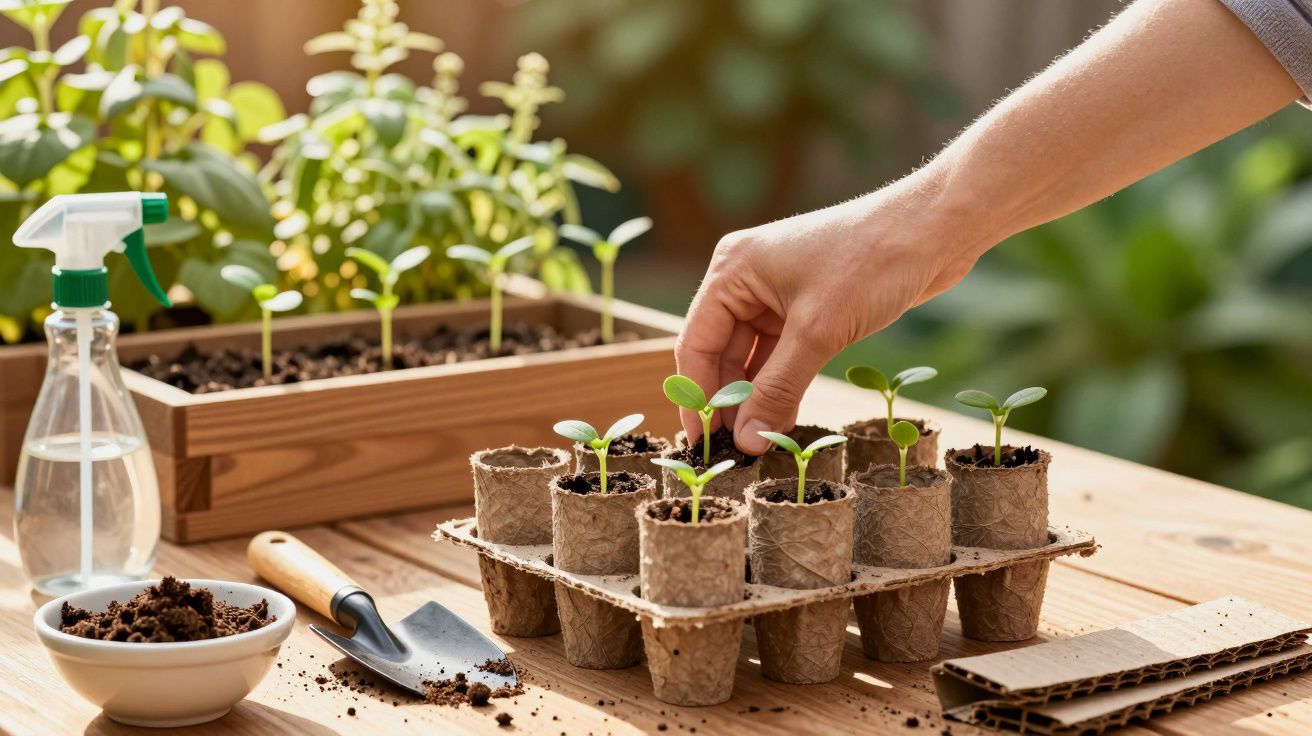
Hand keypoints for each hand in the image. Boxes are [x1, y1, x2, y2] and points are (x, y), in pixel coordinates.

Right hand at [676, 170, 981, 454]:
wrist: (936, 230)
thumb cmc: (872, 261)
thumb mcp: (818, 332)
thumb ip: (777, 390)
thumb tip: (745, 442)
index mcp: (733, 270)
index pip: (696, 344)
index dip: (697, 397)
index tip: (702, 444)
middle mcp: (747, 279)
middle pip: (721, 354)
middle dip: (728, 402)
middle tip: (734, 453)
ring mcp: (777, 293)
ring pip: (752, 359)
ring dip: (756, 399)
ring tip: (759, 444)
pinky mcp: (807, 307)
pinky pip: (781, 356)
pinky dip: (781, 386)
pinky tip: (783, 420)